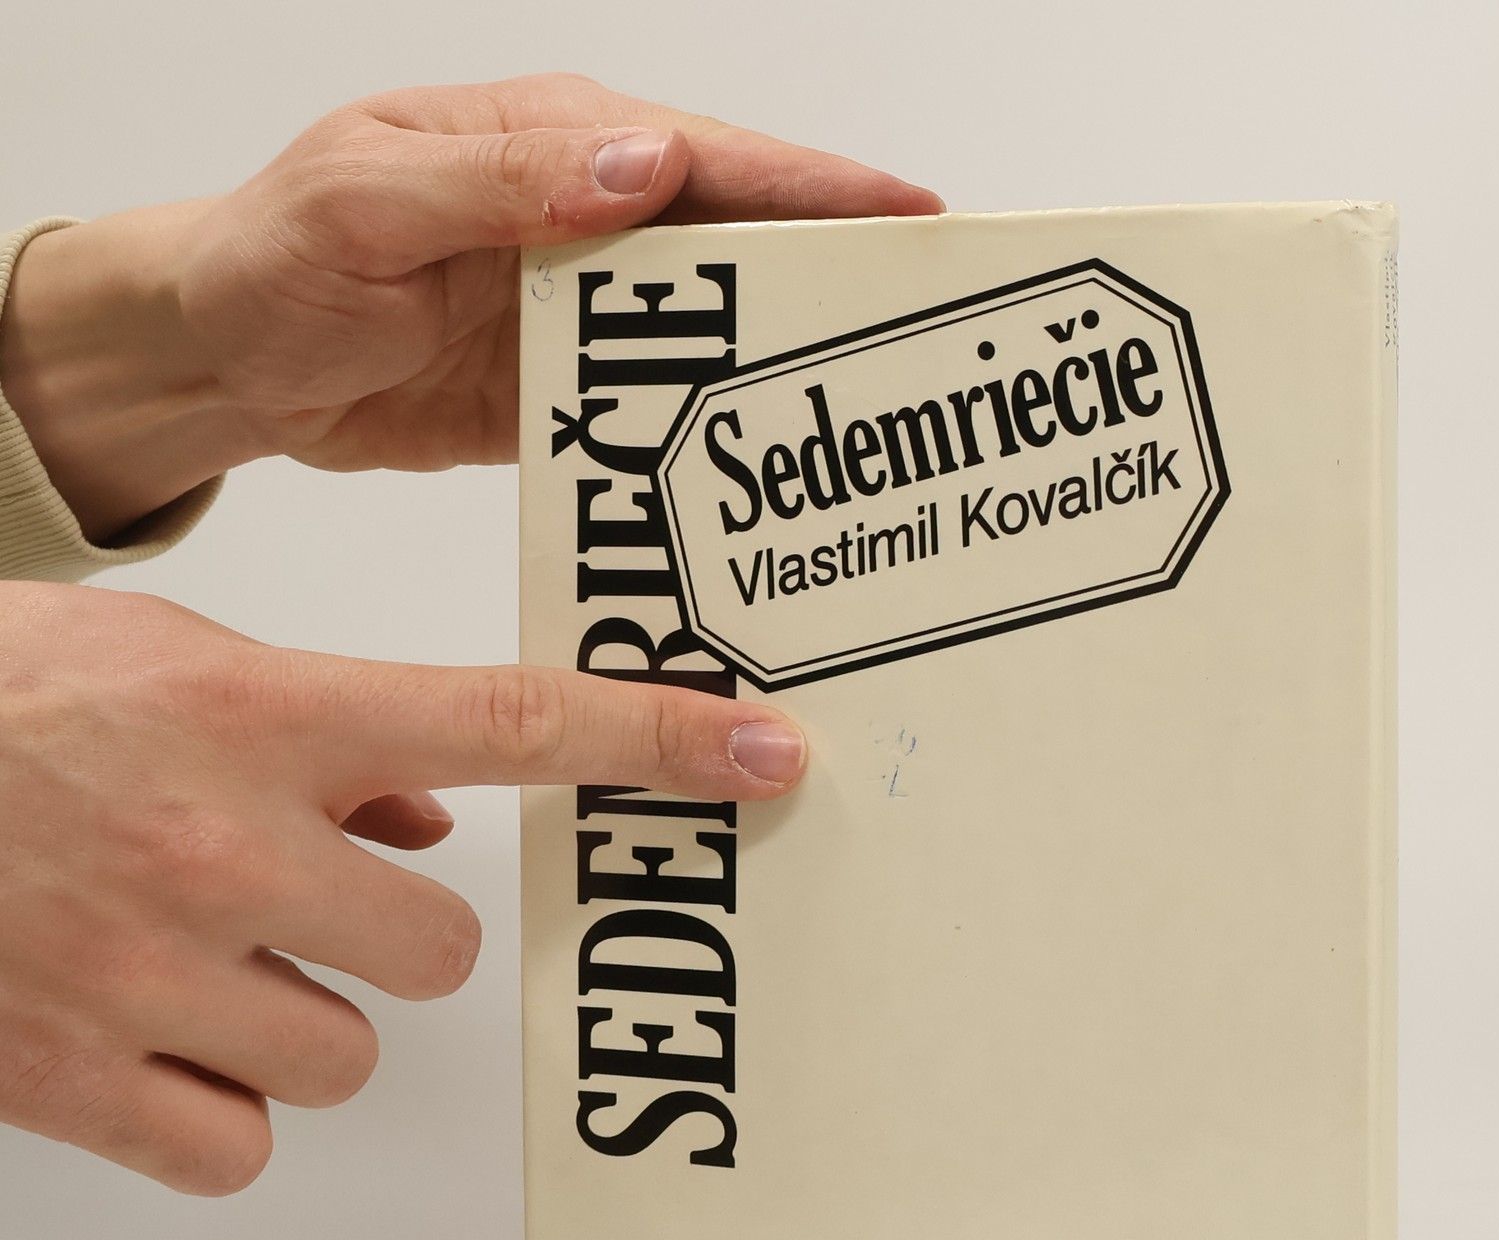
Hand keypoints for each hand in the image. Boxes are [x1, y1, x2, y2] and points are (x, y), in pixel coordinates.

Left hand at [0, 74, 940, 538]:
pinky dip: (716, 447)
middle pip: (742, 247)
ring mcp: (582, 313)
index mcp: (549, 143)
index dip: (821, 187)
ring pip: (716, 338)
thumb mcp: (366, 204)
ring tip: (873, 421)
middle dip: (839, 279)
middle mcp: (583, 220)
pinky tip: (765, 487)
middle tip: (928, 330)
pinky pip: (664, 416)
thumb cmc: (267, 256)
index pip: (713, 159)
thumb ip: (502, 183)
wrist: (219, 360)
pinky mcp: (570, 395)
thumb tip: (645, 166)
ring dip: (787, 375)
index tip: (913, 217)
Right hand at [0, 579, 805, 1193]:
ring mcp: (149, 970)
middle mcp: (223, 843)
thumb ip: (320, 737)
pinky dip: (216, 1112)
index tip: (762, 753)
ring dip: (297, 1022)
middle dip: (388, 939)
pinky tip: (151, 1045)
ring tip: (194, 963)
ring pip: (347, 1054)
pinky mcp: (74, 1079)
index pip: (509, 720)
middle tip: (293, 903)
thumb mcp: (162, 666)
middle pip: (439, 951)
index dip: (654, 738)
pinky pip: (241, 1146)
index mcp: (256, 711)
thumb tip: (442, 817)